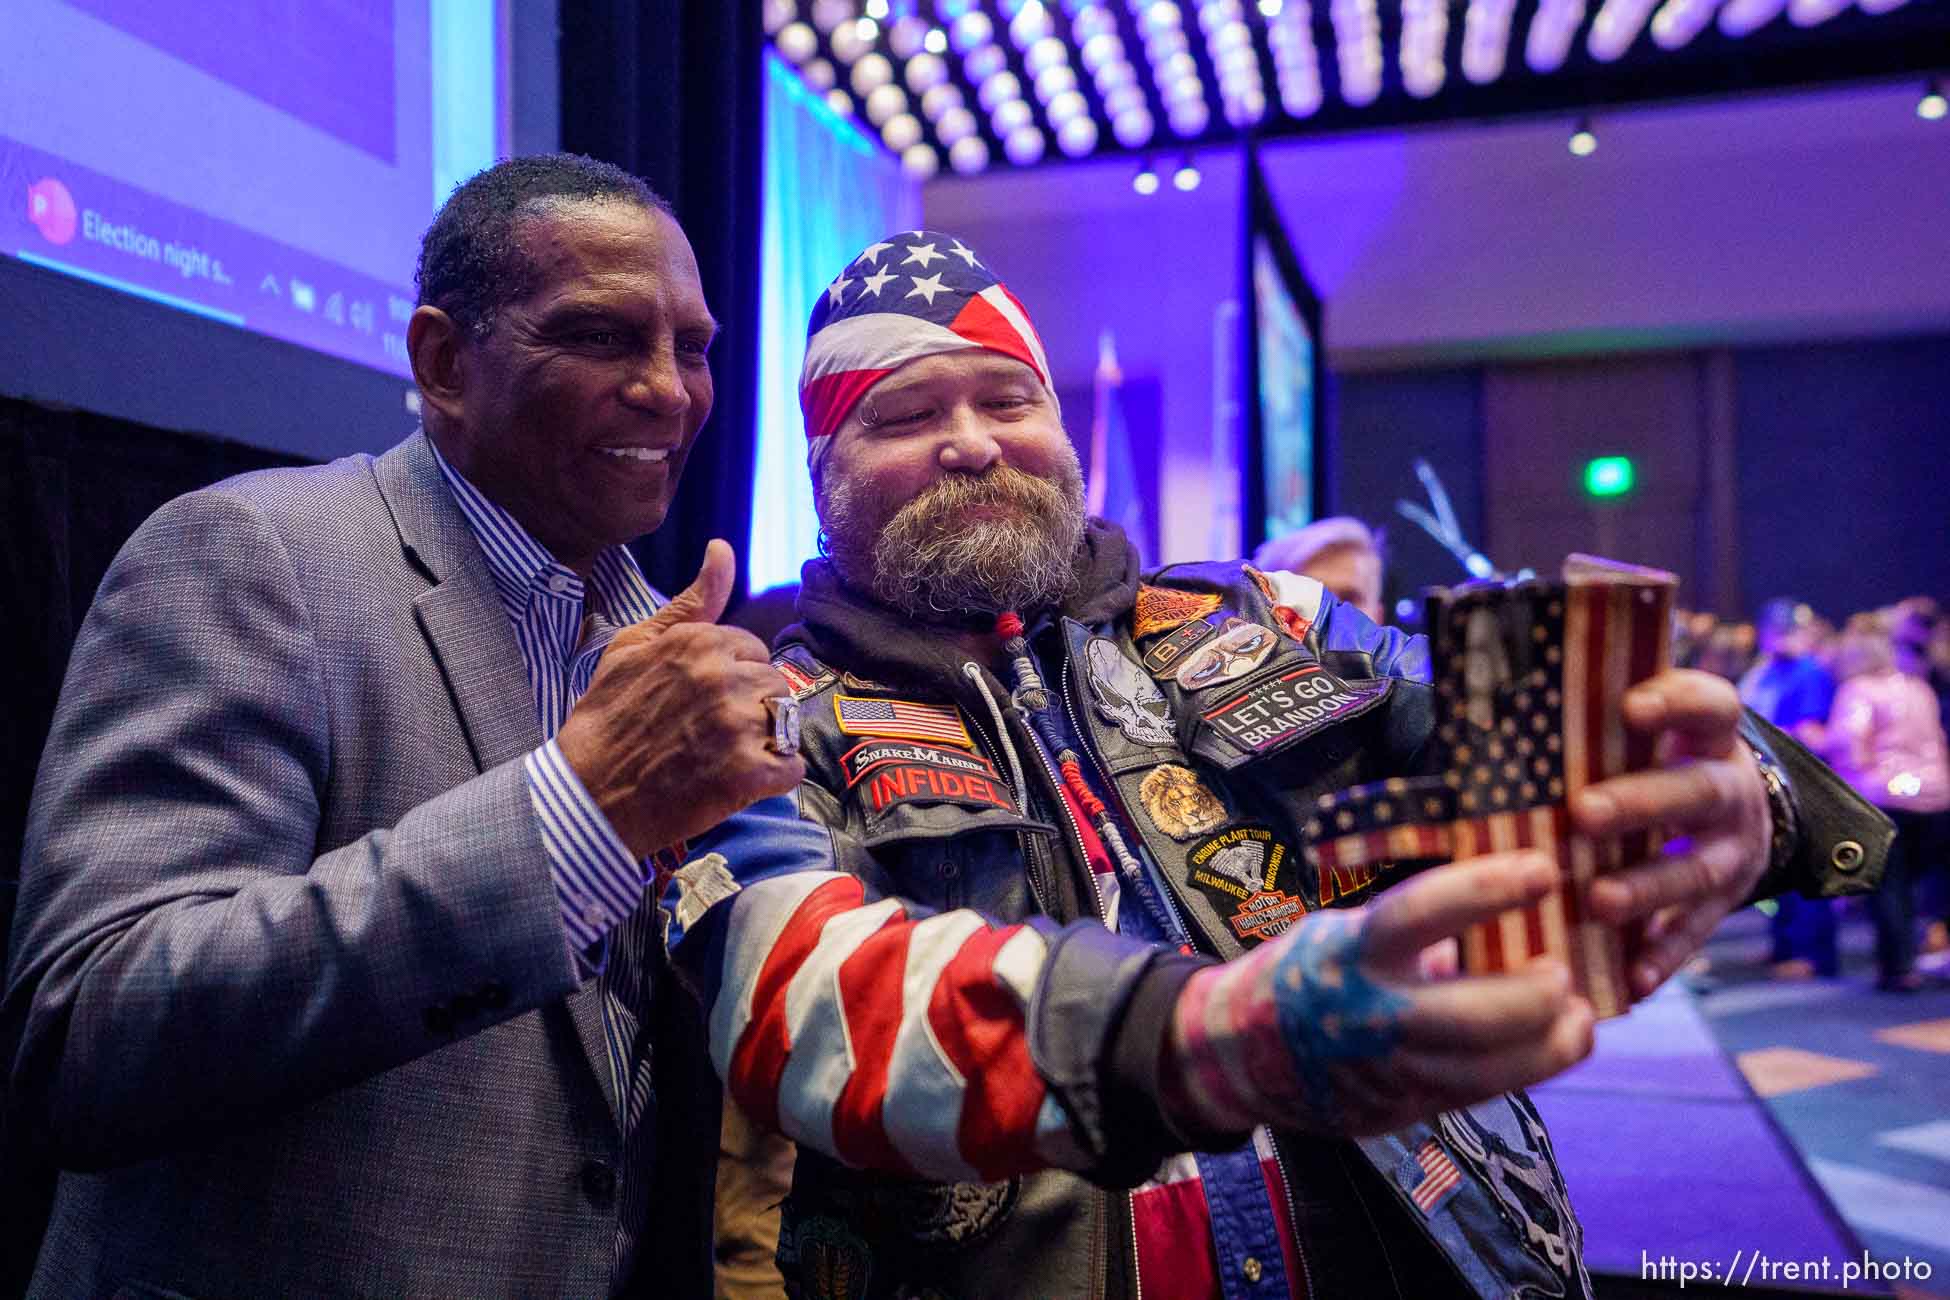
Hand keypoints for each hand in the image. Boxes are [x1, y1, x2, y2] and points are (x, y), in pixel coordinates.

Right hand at [555, 540, 804, 858]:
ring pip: (787, 722)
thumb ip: (689, 602)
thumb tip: (723, 549)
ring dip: (765, 740)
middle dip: (752, 706)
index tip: (702, 701)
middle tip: (711, 733)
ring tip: (725, 755)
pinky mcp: (747, 773)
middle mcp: (723, 677)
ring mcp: (737, 726)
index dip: (731, 677)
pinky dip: (773, 779)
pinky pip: (791, 768)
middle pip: (774, 684)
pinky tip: (740, 782)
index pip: (752, 650)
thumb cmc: (607, 718)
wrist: (588, 793)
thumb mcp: (634, 646)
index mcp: (700, 642)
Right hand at [1166, 851, 1594, 1137]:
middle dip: (1531, 996)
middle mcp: (1369, 1014)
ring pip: (1487, 1068)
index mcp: (1350, 952)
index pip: (1421, 913)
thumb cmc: (1308, 974)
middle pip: (1471, 1016)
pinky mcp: (1408, 1106)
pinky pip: (1482, 1090)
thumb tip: (1501, 901)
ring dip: (1548, 1042)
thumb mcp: (1344, 932)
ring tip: (1580, 1012)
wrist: (1245, 1054)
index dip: (1486, 889)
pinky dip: (1531, 1066)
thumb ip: (1412, 931)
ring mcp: (1391, 1069)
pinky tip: (1560, 1041)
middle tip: (1563, 969)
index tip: (1543, 869)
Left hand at [1575, 668, 1771, 998]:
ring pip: (1698, 868)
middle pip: (1697, 791)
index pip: (1711, 704)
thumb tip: (1484, 703)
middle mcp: (1731, 789)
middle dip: (1643, 802)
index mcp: (1709, 735)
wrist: (1736, 813)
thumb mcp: (1639, 733)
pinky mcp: (1726, 903)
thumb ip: (1590, 720)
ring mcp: (1735, 849)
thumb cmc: (1653, 759)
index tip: (1631, 706)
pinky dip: (1663, 956)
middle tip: (1584, 812)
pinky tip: (1630, 979)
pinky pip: (1696, 934)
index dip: (1676, 702)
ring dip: (1649, 885)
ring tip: (1601, 900)